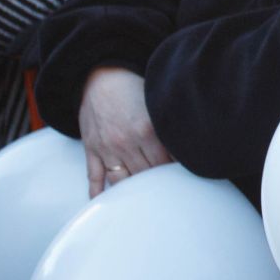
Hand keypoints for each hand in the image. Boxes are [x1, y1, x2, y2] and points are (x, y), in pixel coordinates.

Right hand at [77, 66, 172, 196]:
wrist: (100, 75)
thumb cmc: (133, 89)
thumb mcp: (156, 104)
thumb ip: (169, 125)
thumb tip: (189, 145)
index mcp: (147, 130)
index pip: (167, 163)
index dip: (176, 172)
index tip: (184, 179)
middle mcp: (125, 142)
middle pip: (146, 174)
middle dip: (158, 184)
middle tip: (169, 192)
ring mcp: (106, 148)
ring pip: (122, 181)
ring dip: (134, 191)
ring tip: (145, 199)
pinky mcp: (91, 150)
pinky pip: (94, 177)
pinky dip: (100, 192)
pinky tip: (107, 203)